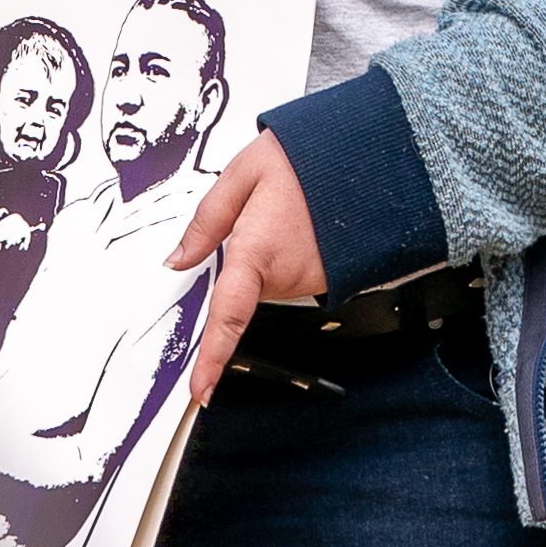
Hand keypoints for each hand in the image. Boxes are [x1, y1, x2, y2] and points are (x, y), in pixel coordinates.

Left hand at [171, 133, 325, 400]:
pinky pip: (292, 275)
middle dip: (240, 261)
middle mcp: (286, 275)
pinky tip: (298, 221)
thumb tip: (178, 258)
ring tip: (281, 209)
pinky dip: (288, 254)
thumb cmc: (307, 158)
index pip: (228, 316)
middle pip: (243, 288)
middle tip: (253, 214)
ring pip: (268, 281)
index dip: (212, 358)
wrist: (367, 155)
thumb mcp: (245, 172)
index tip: (201, 391)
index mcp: (256, 250)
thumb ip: (208, 219)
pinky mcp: (328, 279)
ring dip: (266, 254)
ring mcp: (310, 281)